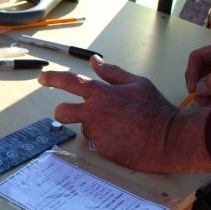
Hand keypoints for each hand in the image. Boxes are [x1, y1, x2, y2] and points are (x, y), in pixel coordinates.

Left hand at [38, 55, 210, 173]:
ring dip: (94, 127)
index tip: (42, 79)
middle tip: (69, 112)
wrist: (168, 139)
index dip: (53, 79)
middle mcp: (94, 113)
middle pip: (62, 111)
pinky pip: (97, 142)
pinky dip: (107, 139)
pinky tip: (123, 138)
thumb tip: (95, 61)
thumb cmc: (155, 110)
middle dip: (61, 112)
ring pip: (84, 127)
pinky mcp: (101, 148)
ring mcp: (96, 132)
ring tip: (117, 127)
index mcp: (102, 93)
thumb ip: (112, 73)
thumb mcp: (137, 83)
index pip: (70, 82)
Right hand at [185, 39, 210, 105]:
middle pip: (196, 73)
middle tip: (202, 98)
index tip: (193, 87)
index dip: (191, 71)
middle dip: (197, 86)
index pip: (197, 57)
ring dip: (204, 96)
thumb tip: (198, 88)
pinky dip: (209, 102)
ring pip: (200, 86)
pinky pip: (207, 96)